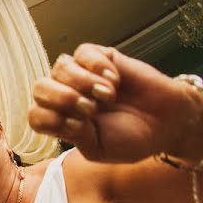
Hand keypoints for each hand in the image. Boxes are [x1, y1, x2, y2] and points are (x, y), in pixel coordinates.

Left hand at [30, 44, 189, 162]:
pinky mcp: (102, 58)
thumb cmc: (131, 139)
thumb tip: (63, 114)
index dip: (51, 120)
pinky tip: (115, 80)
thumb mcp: (98, 149)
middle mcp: (66, 96)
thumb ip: (75, 135)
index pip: (35, 115)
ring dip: (83, 82)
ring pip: (60, 66)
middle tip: (91, 109)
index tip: (79, 127)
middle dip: (62, 98)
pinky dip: (97, 66)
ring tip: (108, 95)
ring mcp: (82, 76)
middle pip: (39, 87)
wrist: (167, 124)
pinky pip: (84, 52)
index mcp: (61, 121)